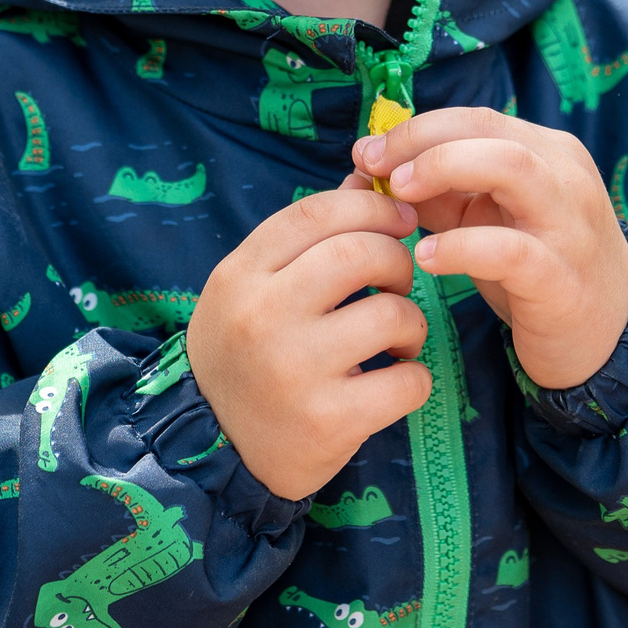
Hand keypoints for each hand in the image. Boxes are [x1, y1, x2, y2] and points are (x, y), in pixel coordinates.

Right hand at [185, 188, 431, 500]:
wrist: (213, 447)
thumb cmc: (244, 351)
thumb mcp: (253, 286)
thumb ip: (306, 236)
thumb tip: (363, 180)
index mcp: (241, 274)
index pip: (317, 211)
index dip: (370, 206)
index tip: (399, 219)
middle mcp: (263, 316)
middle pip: (360, 252)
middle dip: (397, 260)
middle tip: (397, 282)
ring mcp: (295, 370)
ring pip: (391, 314)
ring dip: (411, 322)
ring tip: (397, 338)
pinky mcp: (328, 421)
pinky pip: (407, 381)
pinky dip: (414, 377)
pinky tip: (393, 381)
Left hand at [349, 108, 627, 390]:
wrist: (608, 339)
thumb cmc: (539, 273)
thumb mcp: (490, 222)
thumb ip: (444, 195)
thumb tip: (375, 170)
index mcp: (548, 154)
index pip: (476, 118)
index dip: (415, 129)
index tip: (366, 151)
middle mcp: (565, 178)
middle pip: (489, 130)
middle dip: (422, 141)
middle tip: (375, 169)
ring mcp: (569, 227)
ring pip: (511, 167)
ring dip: (443, 170)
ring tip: (399, 197)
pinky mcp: (562, 280)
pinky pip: (510, 251)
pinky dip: (460, 247)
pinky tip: (425, 257)